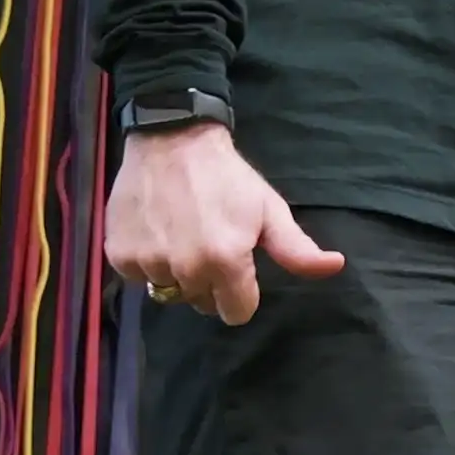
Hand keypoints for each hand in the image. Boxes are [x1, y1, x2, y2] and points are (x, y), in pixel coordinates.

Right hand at [105, 121, 344, 324]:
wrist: (171, 140)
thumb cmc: (227, 177)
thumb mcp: (269, 210)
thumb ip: (297, 248)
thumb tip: (335, 266)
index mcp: (225, 262)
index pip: (237, 313)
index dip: (242, 294)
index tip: (239, 269)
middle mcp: (184, 269)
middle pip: (202, 303)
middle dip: (210, 283)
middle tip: (210, 243)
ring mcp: (148, 263)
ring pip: (169, 292)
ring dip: (177, 273)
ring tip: (182, 235)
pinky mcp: (119, 255)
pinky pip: (139, 277)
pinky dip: (148, 262)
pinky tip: (157, 232)